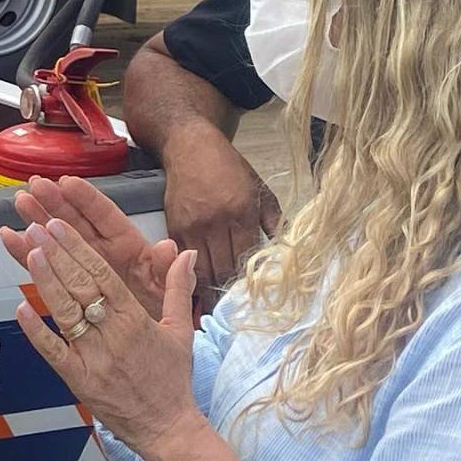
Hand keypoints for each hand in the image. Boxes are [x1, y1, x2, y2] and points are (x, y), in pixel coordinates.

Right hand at [1, 175, 179, 319]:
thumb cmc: (158, 320)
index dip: (88, 200)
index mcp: (129, 250)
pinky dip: (25, 255)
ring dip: (37, 220)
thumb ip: (171, 276)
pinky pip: (42, 269)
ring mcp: (81, 271)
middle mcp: (103, 254)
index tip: (68, 183)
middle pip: (76, 223)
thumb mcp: (169, 300)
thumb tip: (173, 250)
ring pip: (55, 242)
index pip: (107, 219)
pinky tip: (11, 240)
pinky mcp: (65, 289)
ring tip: (19, 203)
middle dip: (55, 203)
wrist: (144, 355)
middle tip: (35, 186)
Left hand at [15, 218, 200, 453]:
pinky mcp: (79, 380)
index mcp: (136, 319)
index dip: (79, 249)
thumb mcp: (180, 330)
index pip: (103, 275)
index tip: (60, 227)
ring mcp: (94, 358)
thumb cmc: (171, 379)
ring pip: (65, 313)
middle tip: (37, 228)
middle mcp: (114, 335)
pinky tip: (21, 308)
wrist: (167, 427)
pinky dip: (36, 331)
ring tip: (30, 253)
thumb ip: (178, 288)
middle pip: (80, 287)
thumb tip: (185, 253)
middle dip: (57, 255)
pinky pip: (53, 352)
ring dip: (45, 282)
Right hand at [161, 128, 279, 312]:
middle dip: (228, 294)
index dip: (248, 283)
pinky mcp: (175, 227)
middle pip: (222, 270)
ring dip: (209, 291)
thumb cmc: (229, 168)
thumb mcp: (260, 189)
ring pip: (202, 271)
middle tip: (234, 311)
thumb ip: (274, 222)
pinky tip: (199, 286)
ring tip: (216, 307)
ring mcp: (192, 226)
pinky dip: (192, 275)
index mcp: (242, 212)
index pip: (246, 259)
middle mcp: (216, 222)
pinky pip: (184, 260)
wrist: (191, 148)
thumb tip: (285, 253)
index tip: (251, 300)